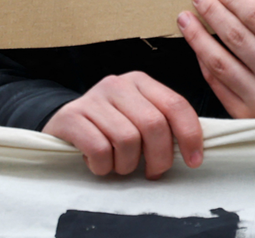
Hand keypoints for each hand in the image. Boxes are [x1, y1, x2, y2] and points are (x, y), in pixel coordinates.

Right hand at [40, 71, 202, 178]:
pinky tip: (100, 164)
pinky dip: (103, 166)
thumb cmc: (108, 126)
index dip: (190, 135)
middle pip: (154, 124)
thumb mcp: (137, 117)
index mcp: (141, 82)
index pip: (176, 105)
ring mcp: (93, 98)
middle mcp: (118, 84)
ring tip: (120, 165)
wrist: (61, 124)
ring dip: (127, 164)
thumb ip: (163, 124)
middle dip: (159, 157)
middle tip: (153, 173)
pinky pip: (99, 150)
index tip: (194, 161)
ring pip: (127, 139)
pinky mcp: (71, 117)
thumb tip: (193, 151)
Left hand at [178, 0, 254, 118]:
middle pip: (237, 37)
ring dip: (199, 37)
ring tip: (187, 20)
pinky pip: (217, 84)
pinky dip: (204, 63)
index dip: (237, 0)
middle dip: (214, 13)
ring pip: (220, 61)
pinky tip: (197, 48)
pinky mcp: (245, 115)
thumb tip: (238, 11)